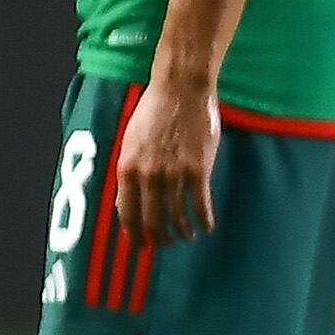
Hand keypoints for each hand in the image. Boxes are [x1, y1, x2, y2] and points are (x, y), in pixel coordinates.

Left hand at [112, 79, 220, 251]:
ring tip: (188, 236)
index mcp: (127, 169)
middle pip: (152, 221)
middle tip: (165, 245)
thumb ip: (130, 171)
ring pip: (177, 217)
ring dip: (182, 232)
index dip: (134, 234)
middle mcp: (148, 176)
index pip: (127, 214)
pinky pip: (201, 204)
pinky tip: (207, 226)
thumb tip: (127, 199)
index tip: (141, 244)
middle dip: (158, 238)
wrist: (181, 90)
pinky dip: (204, 220)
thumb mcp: (130, 141)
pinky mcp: (198, 170)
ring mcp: (173, 174)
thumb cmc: (155, 111)